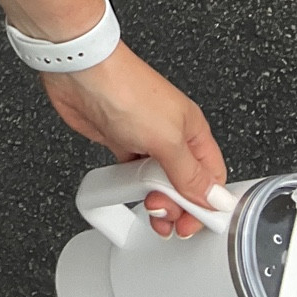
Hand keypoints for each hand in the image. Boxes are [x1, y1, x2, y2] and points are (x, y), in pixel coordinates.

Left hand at [42, 43, 227, 236]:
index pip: (211, 176)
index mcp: (192, 130)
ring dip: (154, 199)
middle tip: (164, 214)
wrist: (81, 73)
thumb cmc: (126, 90)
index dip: (207, 204)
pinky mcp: (118, 140)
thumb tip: (214, 199)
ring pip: (157, 180)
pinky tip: (126, 190)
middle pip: (184, 183)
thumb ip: (190, 173)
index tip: (194, 223)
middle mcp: (171, 134)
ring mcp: (144, 138)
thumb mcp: (168, 139)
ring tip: (148, 207)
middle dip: (177, 205)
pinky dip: (130, 185)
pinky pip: (131, 171)